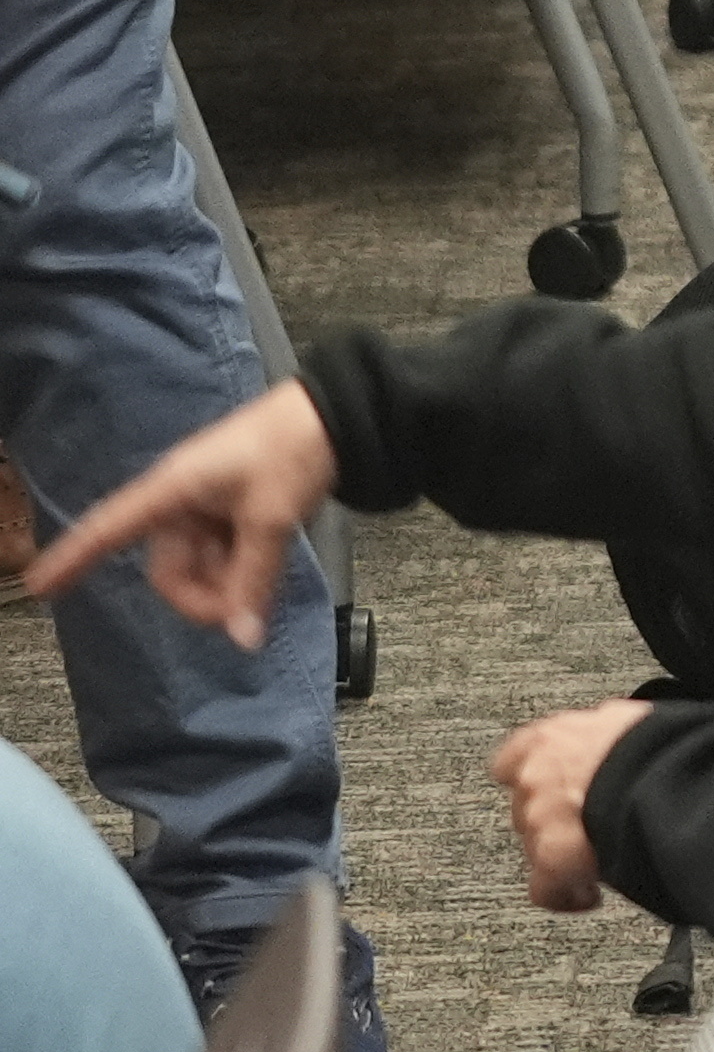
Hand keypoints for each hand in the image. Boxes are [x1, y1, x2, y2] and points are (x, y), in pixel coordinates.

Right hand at [29, 381, 331, 645]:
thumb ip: (253, 579)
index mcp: (172, 488)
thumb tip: (242, 638)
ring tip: (269, 562)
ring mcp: (204, 507)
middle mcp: (179, 500)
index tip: (38, 583)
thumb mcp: (272, 517)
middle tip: (247, 605)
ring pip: (200, 568)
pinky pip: (222, 556)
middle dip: (204, 596)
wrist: (337, 413)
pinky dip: (240, 568)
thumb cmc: (293, 448)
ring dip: (229, 582)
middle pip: (169, 571)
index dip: (72, 557)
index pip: (109, 527)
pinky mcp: (228, 512)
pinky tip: (268, 561)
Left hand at [495, 698, 650, 912]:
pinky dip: (564, 895)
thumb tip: (617, 739)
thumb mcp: (627, 721)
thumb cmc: (657, 741)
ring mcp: (540, 819)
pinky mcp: (552, 858)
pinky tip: (588, 895)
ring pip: (535, 847)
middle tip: (589, 824)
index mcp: (553, 737)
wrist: (664, 769)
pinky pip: (545, 889)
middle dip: (553, 820)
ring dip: (560, 855)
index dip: (532, 774)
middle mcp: (537, 776)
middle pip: (527, 806)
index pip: (517, 756)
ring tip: (598, 860)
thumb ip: (604, 734)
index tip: (551, 784)